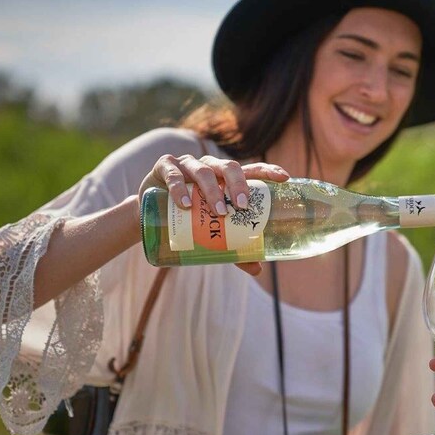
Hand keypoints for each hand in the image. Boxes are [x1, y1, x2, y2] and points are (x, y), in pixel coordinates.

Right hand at [139, 154, 289, 275]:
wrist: (150, 216)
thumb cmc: (189, 219)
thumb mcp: (211, 231)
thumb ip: (233, 247)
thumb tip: (257, 269)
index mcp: (225, 178)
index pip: (251, 169)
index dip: (268, 170)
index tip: (284, 178)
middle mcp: (209, 167)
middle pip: (228, 167)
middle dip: (238, 184)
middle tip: (242, 205)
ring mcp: (186, 165)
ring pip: (203, 171)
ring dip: (212, 191)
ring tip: (219, 211)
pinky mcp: (164, 168)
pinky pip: (174, 175)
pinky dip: (179, 189)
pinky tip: (184, 204)